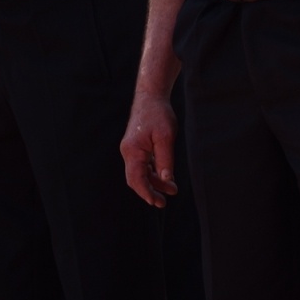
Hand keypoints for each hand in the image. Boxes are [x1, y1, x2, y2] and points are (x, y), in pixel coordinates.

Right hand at [120, 93, 178, 207]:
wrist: (151, 97)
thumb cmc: (159, 114)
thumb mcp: (166, 137)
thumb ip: (165, 160)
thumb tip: (167, 181)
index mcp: (133, 151)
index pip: (136, 179)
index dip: (146, 193)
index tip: (157, 202)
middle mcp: (128, 152)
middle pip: (136, 179)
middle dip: (150, 191)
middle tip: (164, 202)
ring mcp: (131, 150)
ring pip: (140, 172)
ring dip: (154, 182)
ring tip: (172, 189)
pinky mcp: (136, 147)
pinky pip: (143, 165)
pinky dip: (153, 172)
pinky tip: (165, 177)